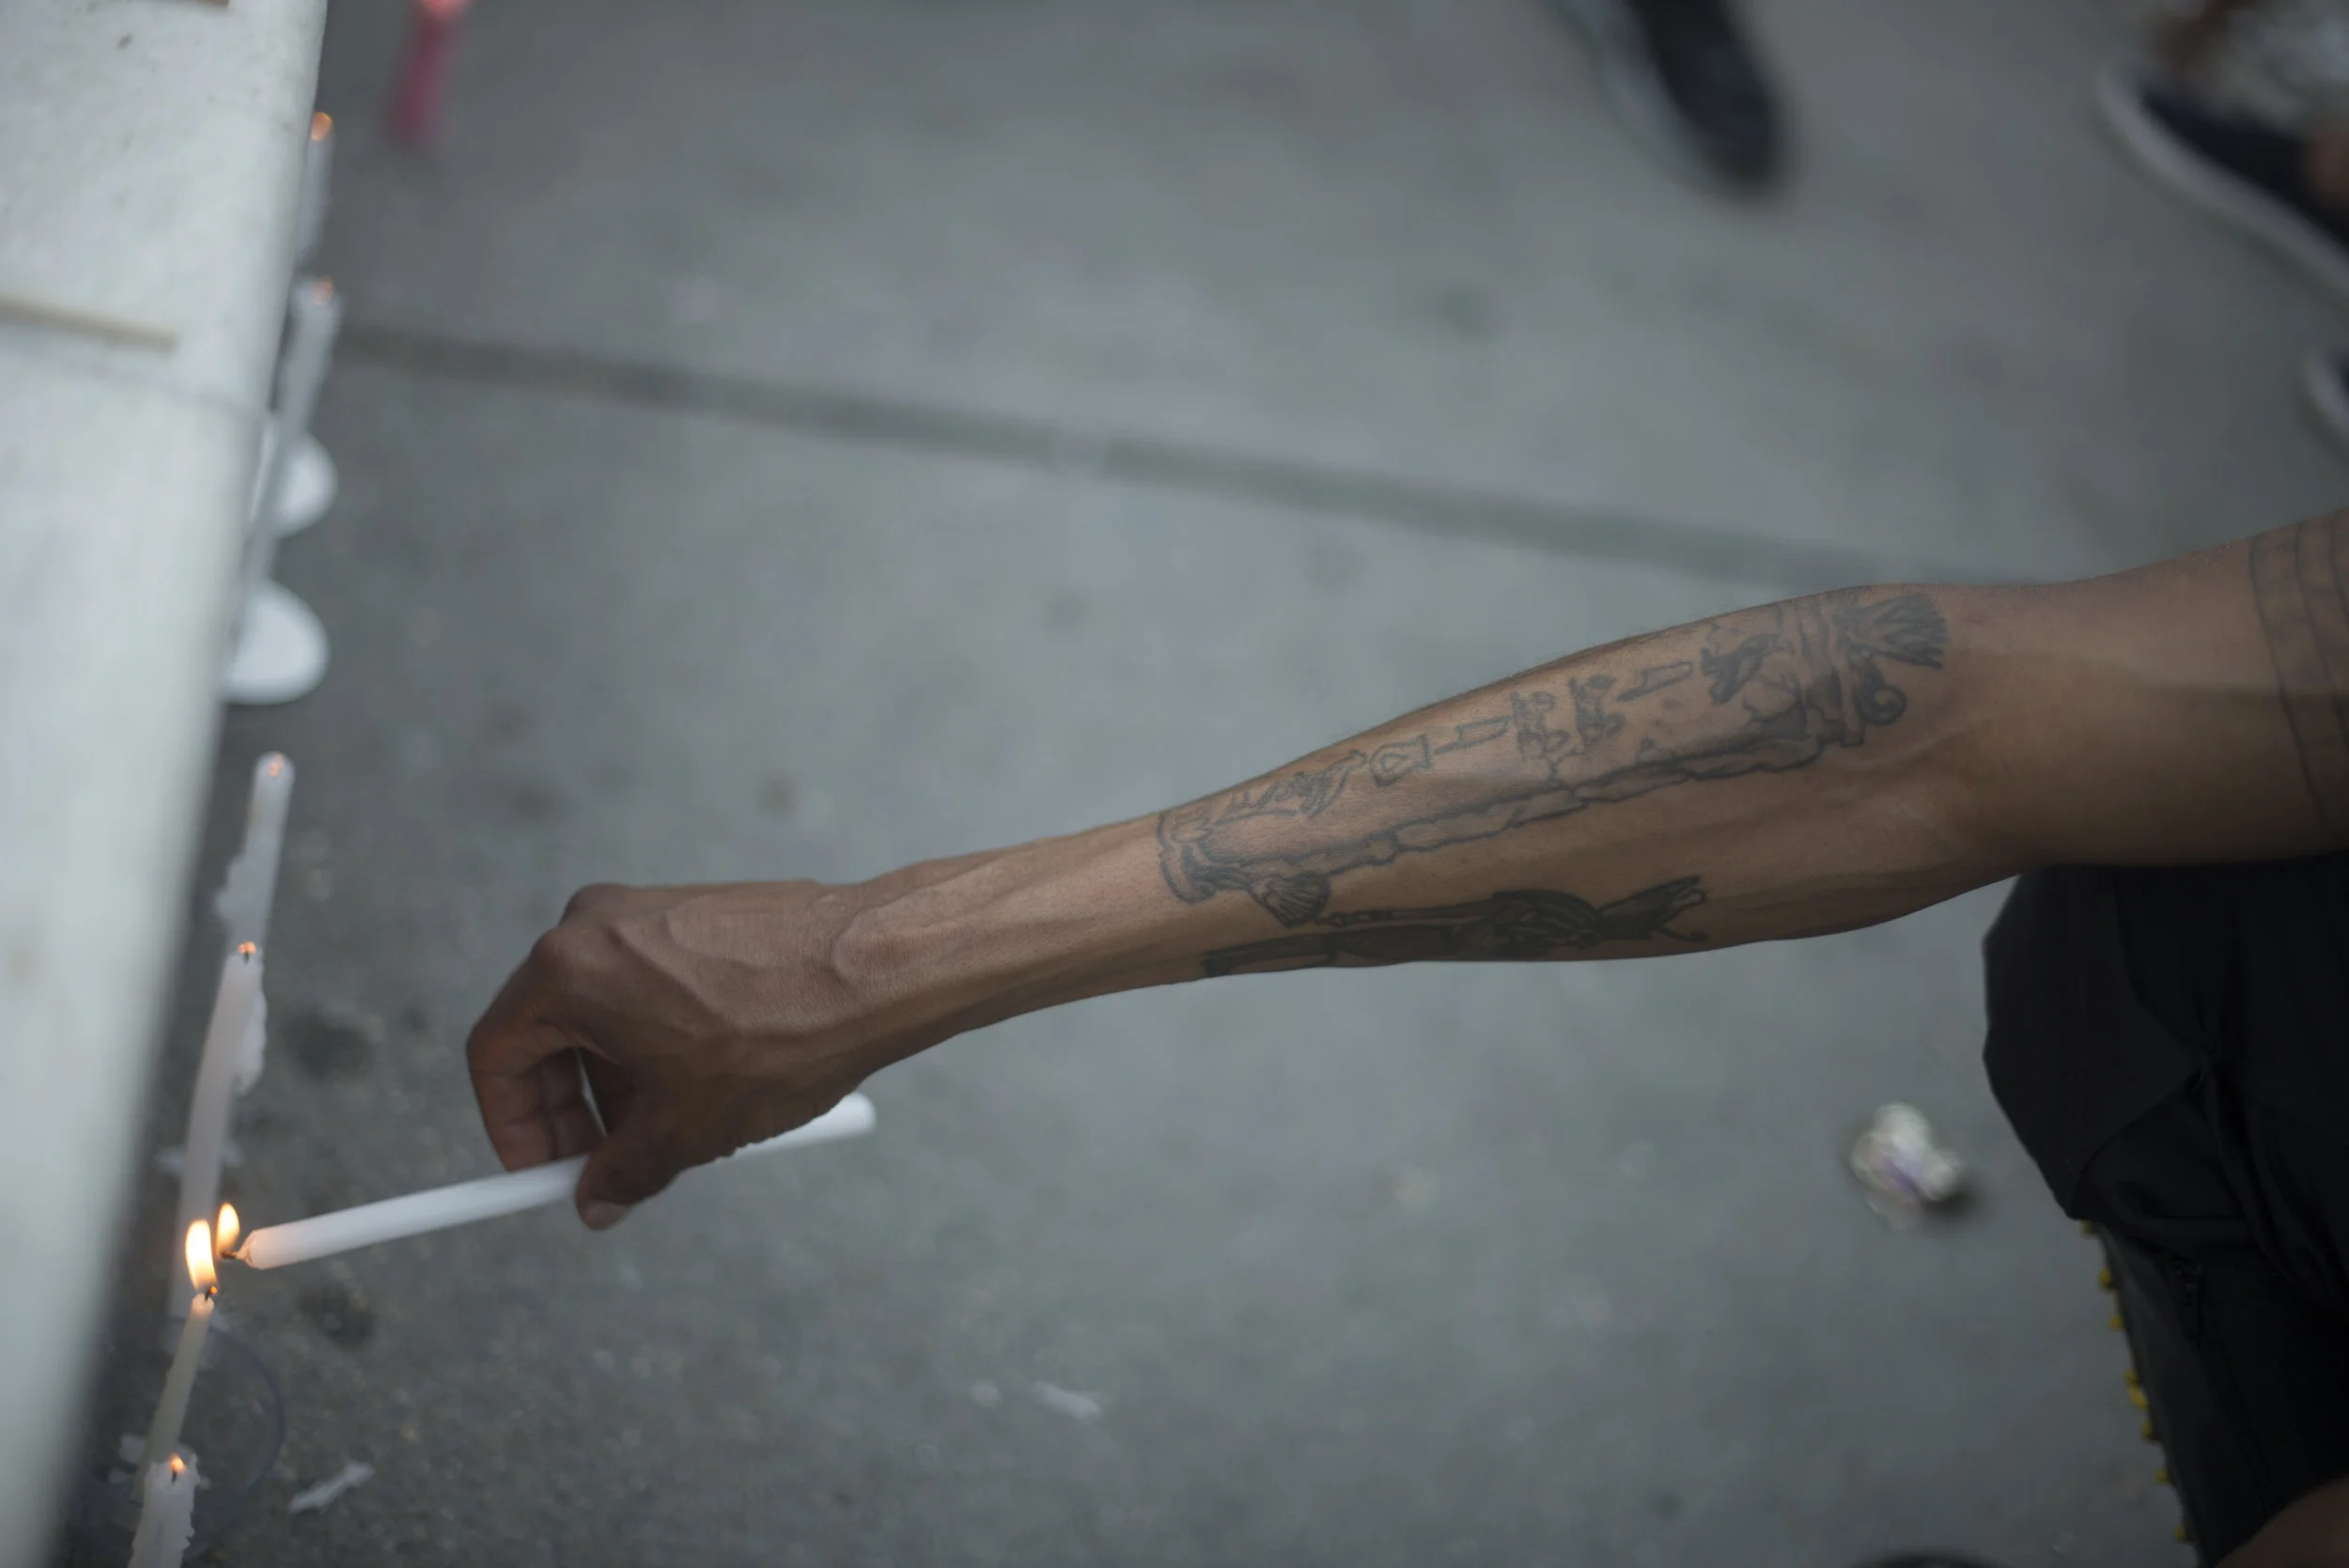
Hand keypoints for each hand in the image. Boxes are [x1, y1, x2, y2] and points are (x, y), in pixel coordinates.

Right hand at [465, 880, 912, 1228]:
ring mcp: (647, 909)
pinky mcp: (694, 909)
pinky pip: (647, 983)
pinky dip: (656, 1038)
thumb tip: (598, 1200)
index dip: (512, 1126)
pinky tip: (704, 1081)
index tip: (540, 1170)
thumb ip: (622, 1171)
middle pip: (545, 1030)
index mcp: (567, 969)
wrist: (876, 968)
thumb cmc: (779, 1037)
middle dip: (570, 1108)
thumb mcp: (687, 1128)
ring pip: (602, 1010)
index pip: (495, 1055)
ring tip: (669, 1130)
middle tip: (603, 1164)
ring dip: (618, 1077)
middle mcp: (594, 923)